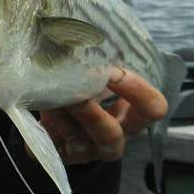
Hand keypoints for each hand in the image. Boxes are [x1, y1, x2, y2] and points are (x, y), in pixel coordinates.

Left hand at [38, 68, 167, 163]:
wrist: (63, 128)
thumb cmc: (90, 96)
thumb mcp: (102, 83)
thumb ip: (102, 67)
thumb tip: (84, 38)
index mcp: (131, 121)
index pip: (152, 109)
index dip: (137, 90)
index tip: (113, 71)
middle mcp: (112, 141)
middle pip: (110, 132)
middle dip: (90, 110)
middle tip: (74, 89)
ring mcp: (85, 152)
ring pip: (74, 135)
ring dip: (61, 109)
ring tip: (49, 88)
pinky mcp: (60, 156)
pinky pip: (52, 139)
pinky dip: (47, 118)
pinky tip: (40, 101)